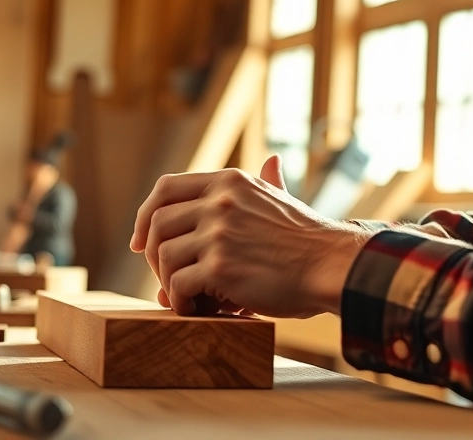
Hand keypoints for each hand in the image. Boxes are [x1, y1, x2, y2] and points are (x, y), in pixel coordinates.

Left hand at [129, 156, 371, 317]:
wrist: (331, 266)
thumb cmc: (309, 240)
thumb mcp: (283, 198)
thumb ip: (269, 181)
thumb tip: (272, 161)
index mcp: (229, 181)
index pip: (166, 188)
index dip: (145, 214)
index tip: (141, 241)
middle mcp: (220, 201)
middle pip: (157, 223)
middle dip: (152, 255)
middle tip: (164, 277)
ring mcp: (219, 232)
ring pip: (164, 256)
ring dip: (167, 282)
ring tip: (185, 297)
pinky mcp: (220, 266)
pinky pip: (178, 284)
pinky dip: (180, 301)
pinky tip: (194, 309)